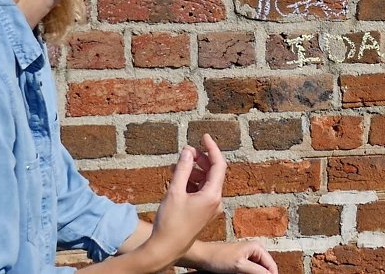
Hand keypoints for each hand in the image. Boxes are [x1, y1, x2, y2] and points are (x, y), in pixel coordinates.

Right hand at [148, 136, 227, 262]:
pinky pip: (201, 192)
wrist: (166, 248)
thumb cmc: (170, 222)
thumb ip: (183, 168)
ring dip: (194, 171)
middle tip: (187, 152)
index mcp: (212, 195)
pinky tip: (178, 179)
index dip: (212, 148)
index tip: (204, 136)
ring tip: (178, 165)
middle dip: (201, 160)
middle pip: (213, 173)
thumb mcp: (175, 191)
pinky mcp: (203, 213)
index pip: (219, 165)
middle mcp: (215, 202)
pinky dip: (192, 183)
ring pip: (206, 182)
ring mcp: (210, 209)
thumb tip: (188, 151)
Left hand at [189, 240, 278, 273]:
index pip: (272, 266)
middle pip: (266, 268)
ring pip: (258, 270)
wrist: (203, 256)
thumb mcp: (240, 266)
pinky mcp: (241, 261)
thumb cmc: (219, 258)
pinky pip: (251, 270)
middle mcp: (255, 250)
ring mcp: (248, 255)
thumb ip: (258, 272)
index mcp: (257, 248)